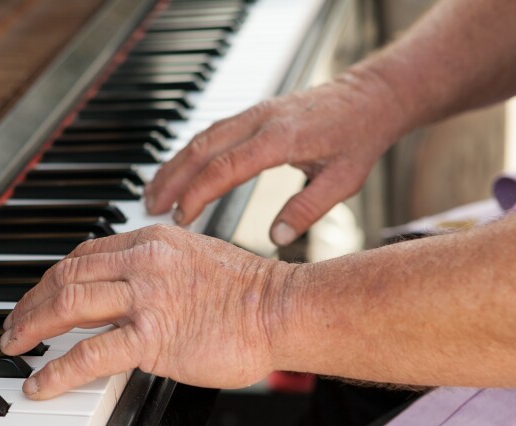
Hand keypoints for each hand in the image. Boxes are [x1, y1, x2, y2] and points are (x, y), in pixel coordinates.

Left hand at [0, 225, 292, 398]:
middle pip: (66, 274)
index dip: (53, 275)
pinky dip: (58, 370)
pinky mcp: (153, 336)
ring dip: (32, 326)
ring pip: (68, 304)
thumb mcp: (194, 257)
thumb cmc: (246, 290)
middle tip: (14, 323)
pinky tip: (41, 384)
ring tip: (14, 345)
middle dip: (31, 300)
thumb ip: (156, 265)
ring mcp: (146, 297)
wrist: (280, 308)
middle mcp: (143, 261)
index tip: (39, 294)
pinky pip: (90, 353)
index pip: (85, 253)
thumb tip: (126, 284)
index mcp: (152, 240)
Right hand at [145, 73, 402, 245]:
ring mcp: (254, 114)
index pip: (225, 167)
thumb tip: (278, 236)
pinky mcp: (253, 114)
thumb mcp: (344, 179)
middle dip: (172, 180)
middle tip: (149, 208)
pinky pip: (212, 133)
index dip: (198, 193)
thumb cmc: (359, 136)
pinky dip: (189, 153)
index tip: (181, 217)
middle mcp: (259, 121)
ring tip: (153, 192)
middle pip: (201, 149)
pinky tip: (179, 170)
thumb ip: (309, 208)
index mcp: (279, 138)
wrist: (369, 96)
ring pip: (201, 138)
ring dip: (174, 165)